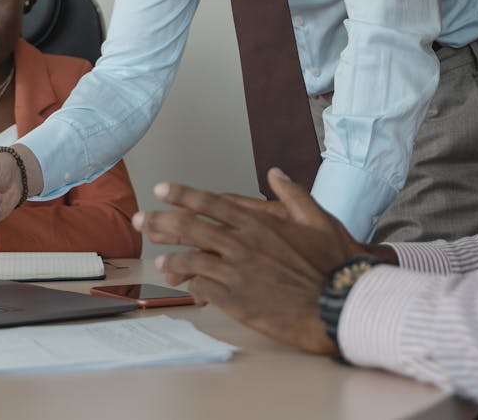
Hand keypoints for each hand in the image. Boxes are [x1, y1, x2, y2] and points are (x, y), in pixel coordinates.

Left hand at [135, 167, 391, 354]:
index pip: (211, 202)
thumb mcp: (316, 218)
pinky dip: (193, 286)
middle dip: (161, 223)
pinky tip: (187, 287)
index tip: (161, 189)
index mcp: (257, 222)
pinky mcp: (237, 301)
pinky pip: (204, 289)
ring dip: (172, 259)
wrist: (336, 303)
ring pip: (192, 261)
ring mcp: (236, 273)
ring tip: (159, 261)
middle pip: (190, 228)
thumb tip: (275, 173)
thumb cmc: (330, 262)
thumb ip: (292, 193)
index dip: (183, 195)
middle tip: (141, 221)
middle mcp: (241, 244)